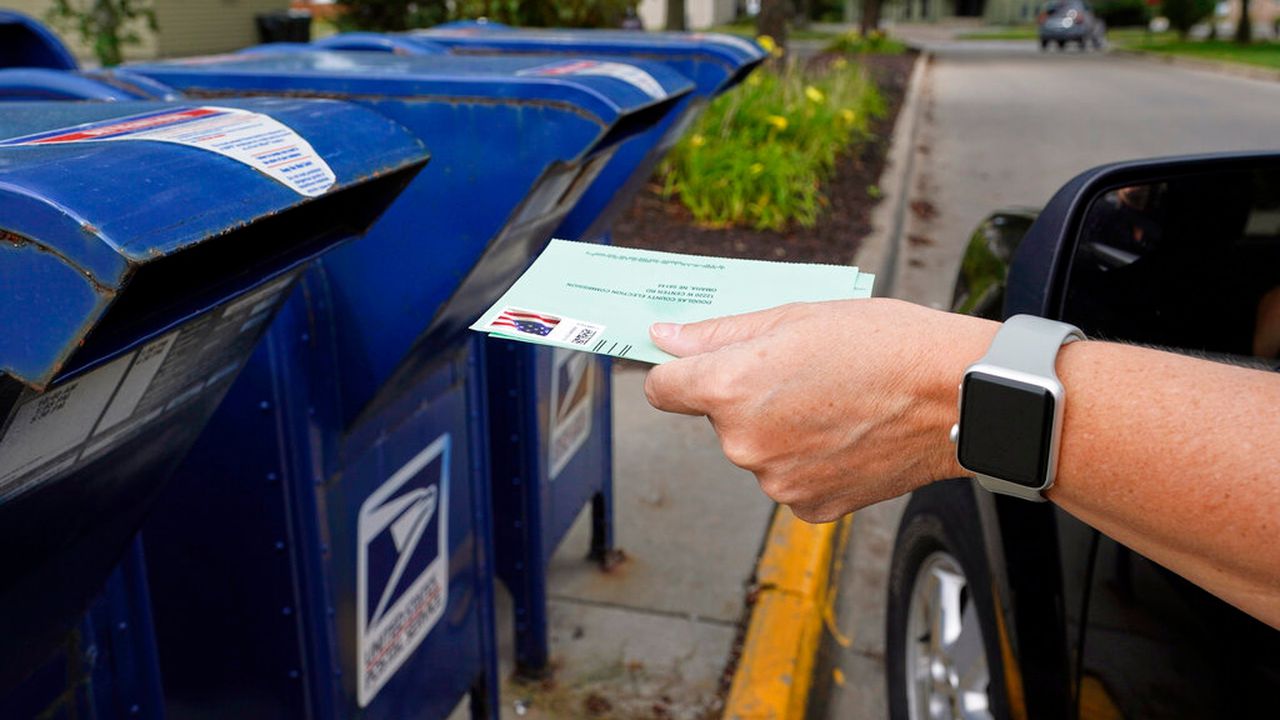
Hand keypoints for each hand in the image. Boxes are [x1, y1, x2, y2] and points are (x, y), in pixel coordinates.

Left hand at [643, 299, 997, 522]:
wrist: (957, 396)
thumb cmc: (886, 345)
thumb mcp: (795, 316)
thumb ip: (720, 334)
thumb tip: (665, 338)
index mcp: (730, 389)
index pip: (663, 389)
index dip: (681, 373)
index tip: (698, 367)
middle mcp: (743, 444)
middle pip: (719, 418)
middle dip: (749, 397)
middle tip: (805, 374)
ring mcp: (776, 481)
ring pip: (757, 449)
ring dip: (781, 429)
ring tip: (837, 403)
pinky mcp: (809, 506)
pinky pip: (790, 478)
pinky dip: (810, 460)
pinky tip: (847, 435)